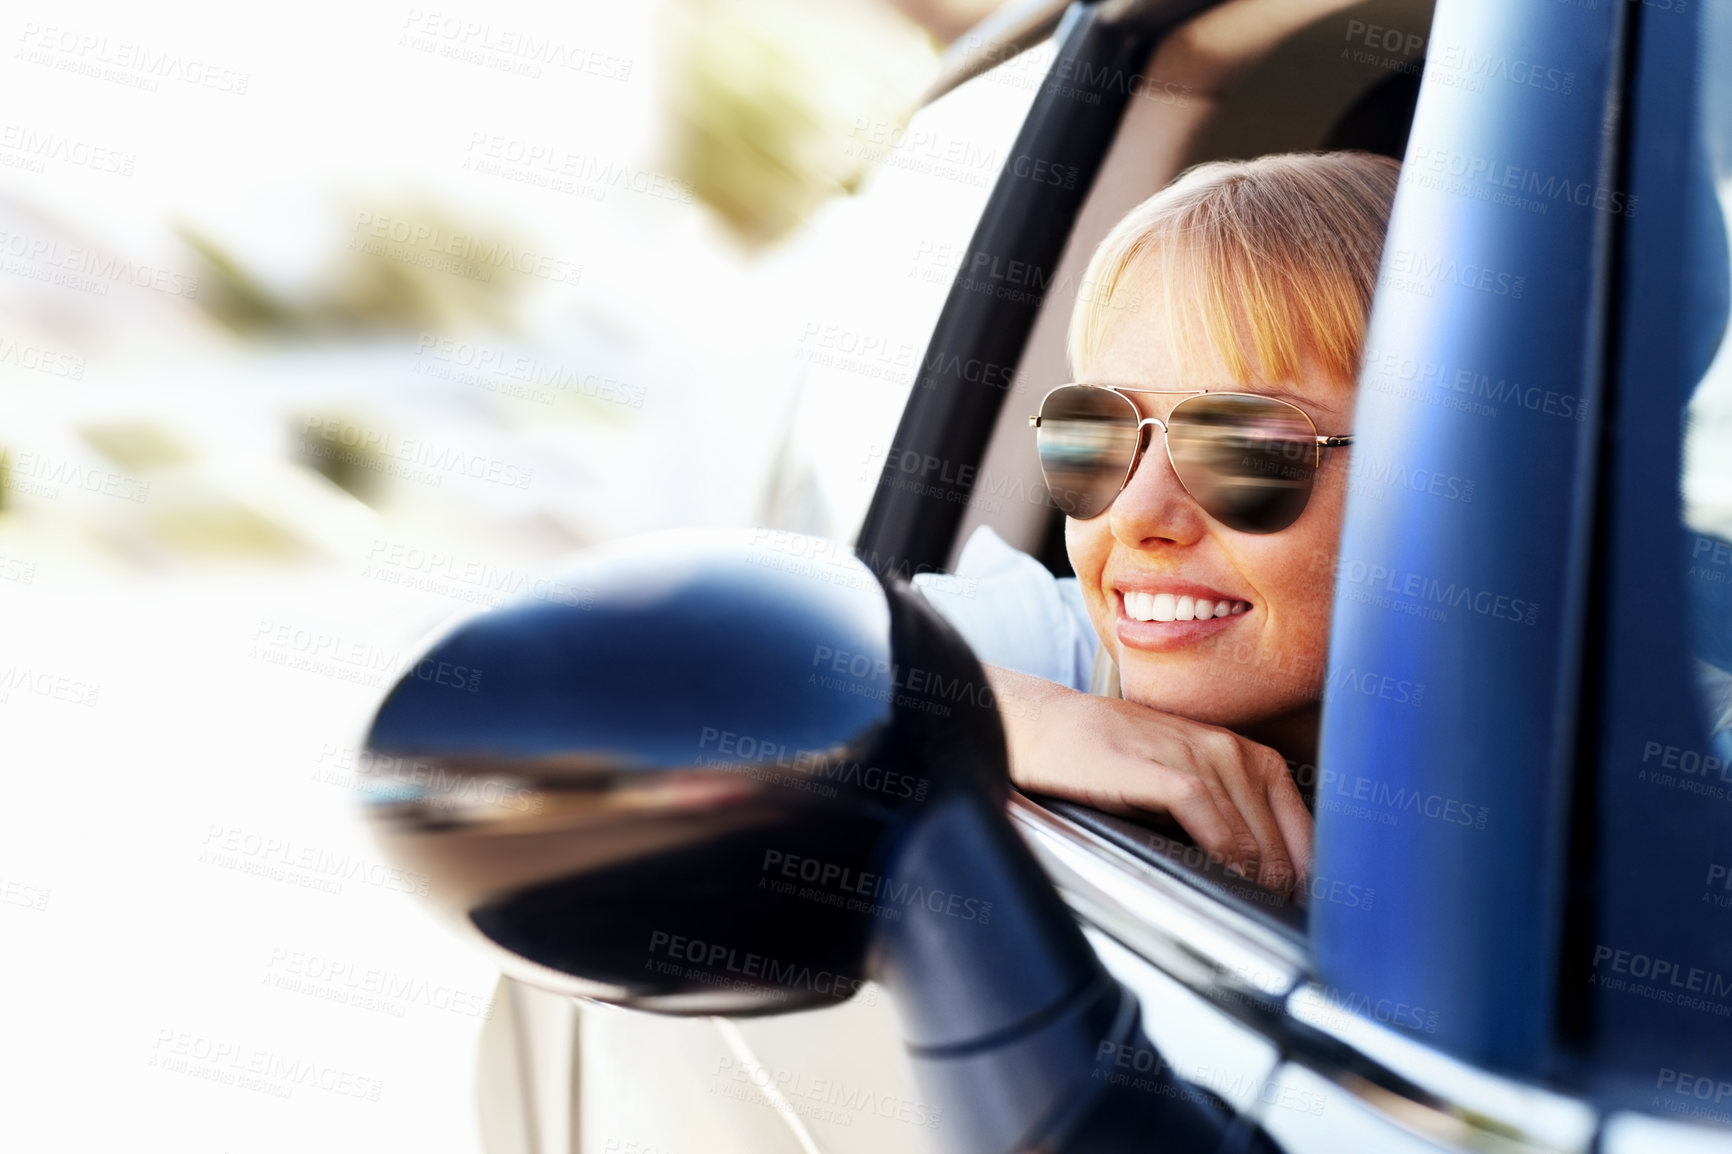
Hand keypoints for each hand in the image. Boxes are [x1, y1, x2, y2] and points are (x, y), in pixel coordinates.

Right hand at [985, 665, 1312, 892]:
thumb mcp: (1183, 779)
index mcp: (1245, 754)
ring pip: (1250, 837)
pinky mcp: (1162, 770)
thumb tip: (1262, 882)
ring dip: (1255, 882)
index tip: (1300, 914)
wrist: (1049, 728)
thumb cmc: (1113, 760)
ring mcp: (1197, 756)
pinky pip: (1210, 820)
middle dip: (1280, 890)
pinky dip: (1222, 855)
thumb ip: (1225, 816)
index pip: (1302, 827)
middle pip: (1279, 841)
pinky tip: (1222, 879)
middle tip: (1272, 927)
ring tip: (1250, 916)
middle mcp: (1230, 751)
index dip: (1307, 875)